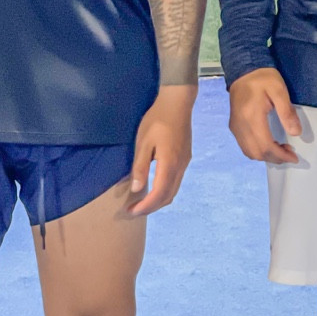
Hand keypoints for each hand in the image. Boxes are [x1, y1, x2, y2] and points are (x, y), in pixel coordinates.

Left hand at [128, 85, 195, 216]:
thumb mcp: (143, 142)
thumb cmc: (157, 119)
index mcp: (169, 164)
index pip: (158, 194)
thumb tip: (137, 189)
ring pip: (173, 190)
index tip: (131, 212)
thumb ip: (140, 167)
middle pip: (168, 197)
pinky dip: (164, 191)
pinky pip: (176, 182)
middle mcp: (180, 167)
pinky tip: (153, 187)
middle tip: (133, 210)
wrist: (178, 103)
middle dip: (151, 207)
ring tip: (142, 202)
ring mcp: (185, 163)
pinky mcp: (185, 158)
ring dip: (158, 200)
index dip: (145, 207)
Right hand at [228, 67, 301, 163]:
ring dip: (266, 156)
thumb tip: (296, 133)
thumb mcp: (279, 90)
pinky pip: (244, 146)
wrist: (243, 70)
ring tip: (281, 150)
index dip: (281, 156)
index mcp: (251, 117)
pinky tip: (269, 144)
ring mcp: (235, 127)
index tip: (294, 157)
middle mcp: (240, 126)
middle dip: (275, 158)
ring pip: (249, 152)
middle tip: (290, 154)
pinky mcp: (234, 126)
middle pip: (256, 153)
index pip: (265, 146)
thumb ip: (287, 112)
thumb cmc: (262, 78)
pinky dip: (258, 151)